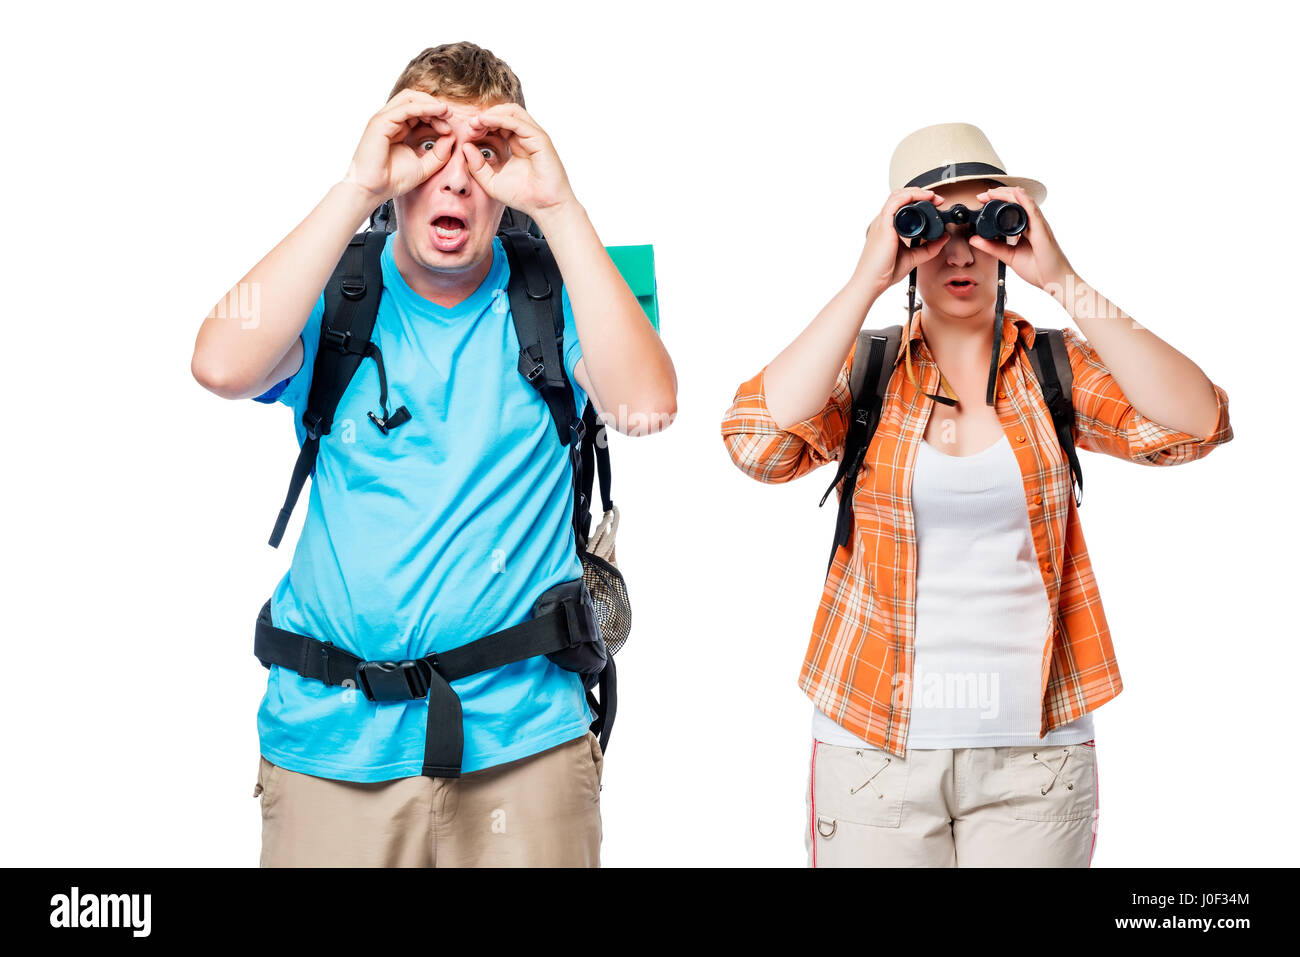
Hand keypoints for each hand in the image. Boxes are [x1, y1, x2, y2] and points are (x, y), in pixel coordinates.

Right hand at [342, 89, 456, 203]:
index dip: (436, 115)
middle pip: (414, 99)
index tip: (450, 129)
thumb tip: (452, 137)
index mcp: (398, 128)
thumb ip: (439, 154)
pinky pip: (406, 108)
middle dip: (434, 105)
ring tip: (446, 113)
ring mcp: (384, 119)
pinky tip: (439, 112)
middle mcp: (390, 120)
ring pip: (410, 99)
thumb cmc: (392, 180)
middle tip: (450, 117)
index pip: (418, 110)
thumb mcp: (424, 167)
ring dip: (431, 104)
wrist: (372, 190)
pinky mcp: (381, 123)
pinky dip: (424, 108)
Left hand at [462, 104, 575, 217]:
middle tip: (470, 127)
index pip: (497, 124)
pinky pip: (517, 121)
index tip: (468, 134)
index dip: (481, 125)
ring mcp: (533, 136)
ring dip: (491, 114)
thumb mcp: (492, 182)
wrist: (545, 207)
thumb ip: (478, 167)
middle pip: (503, 113)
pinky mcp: (539, 138)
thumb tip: (466, 147)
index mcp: (516, 144)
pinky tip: (485, 122)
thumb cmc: (523, 196)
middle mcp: (525, 137)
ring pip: (511, 111)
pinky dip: (499, 118)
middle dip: (484, 117)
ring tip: (476, 124)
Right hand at [857, 188, 952, 295]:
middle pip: (899, 196)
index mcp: (888, 228)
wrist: (872, 282)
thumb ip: (929, 248)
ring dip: (917, 192)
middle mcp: (884, 222)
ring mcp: (882, 222)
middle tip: (937, 199)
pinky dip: (909, 196)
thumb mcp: (913, 257)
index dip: (919, 200)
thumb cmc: (884, 272)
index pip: (902, 205)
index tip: (935, 204)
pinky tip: (922, 198)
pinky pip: (895, 203)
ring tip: (932, 196)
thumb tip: (944, 238)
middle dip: (920, 193)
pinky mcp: (883, 225)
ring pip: (897, 195)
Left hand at [969, 185, 1073, 290]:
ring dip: (1009, 194)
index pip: (1012, 208)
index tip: (982, 200)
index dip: (997, 201)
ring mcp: (1039, 225)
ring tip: (994, 191)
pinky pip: (1034, 212)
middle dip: (1000, 194)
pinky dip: (1025, 201)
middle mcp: (1033, 223)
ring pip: (1024, 202)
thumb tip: (975, 239)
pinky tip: (1017, 194)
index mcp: (1026, 228)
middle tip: (983, 195)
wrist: (1054, 280)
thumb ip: (992, 247)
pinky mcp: (1042, 230)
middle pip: (1017, 201)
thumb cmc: (1039, 269)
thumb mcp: (1009, 256)